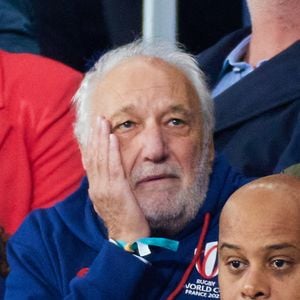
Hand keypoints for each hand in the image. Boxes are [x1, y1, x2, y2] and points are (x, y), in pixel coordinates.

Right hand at [83, 117, 149, 242]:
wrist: (128, 239)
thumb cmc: (123, 220)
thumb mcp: (111, 201)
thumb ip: (107, 186)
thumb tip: (107, 174)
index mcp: (95, 189)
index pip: (90, 162)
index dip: (91, 144)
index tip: (93, 130)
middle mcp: (97, 187)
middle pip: (94, 157)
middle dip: (95, 136)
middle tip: (99, 119)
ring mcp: (105, 189)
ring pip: (101, 159)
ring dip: (102, 139)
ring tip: (104, 123)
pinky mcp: (117, 190)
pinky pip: (114, 167)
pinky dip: (112, 151)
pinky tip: (112, 139)